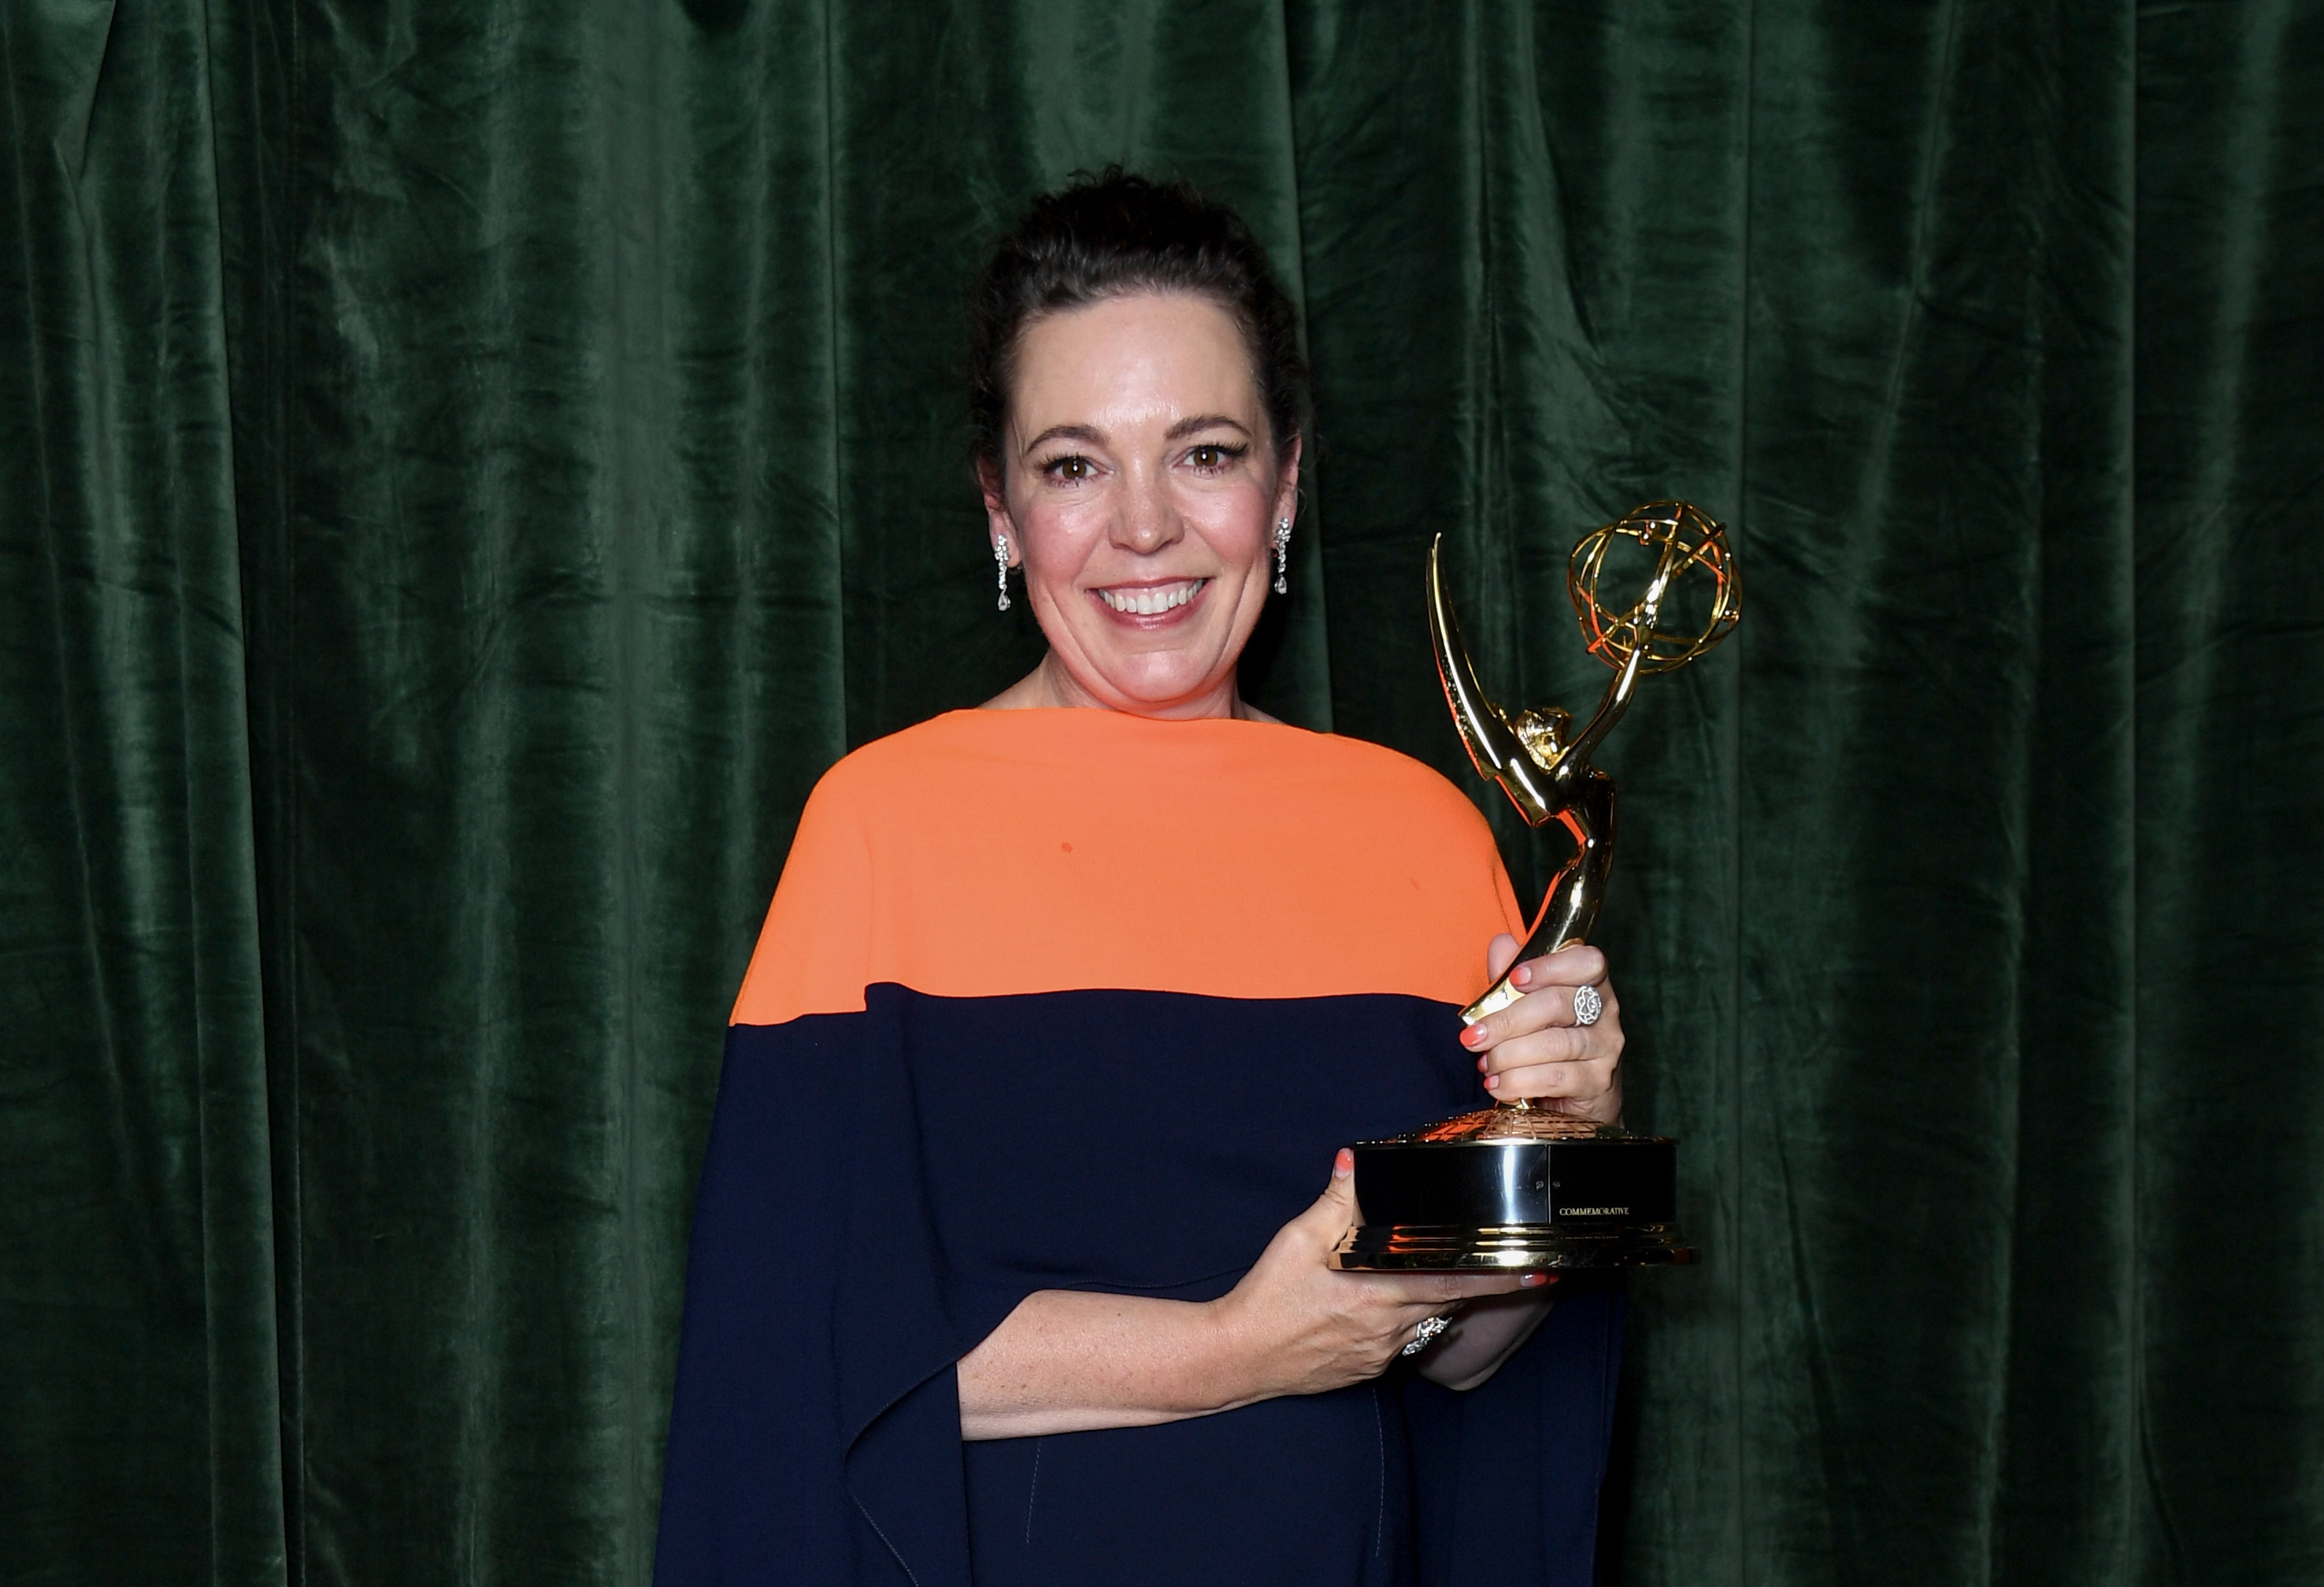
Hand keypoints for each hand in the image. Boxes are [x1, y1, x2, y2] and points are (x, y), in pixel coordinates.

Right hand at [1211, 1149, 1546, 1400]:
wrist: (1238, 1357)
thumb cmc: (1267, 1298)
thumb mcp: (1296, 1241)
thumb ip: (1334, 1202)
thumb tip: (1356, 1162)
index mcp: (1377, 1293)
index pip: (1453, 1282)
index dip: (1500, 1278)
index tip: (1538, 1270)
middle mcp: (1389, 1327)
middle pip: (1453, 1301)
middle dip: (1490, 1285)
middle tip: (1527, 1270)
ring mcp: (1381, 1351)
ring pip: (1431, 1319)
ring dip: (1450, 1298)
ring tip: (1473, 1277)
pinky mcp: (1370, 1366)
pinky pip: (1407, 1338)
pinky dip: (1415, 1317)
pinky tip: (1404, 1302)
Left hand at [1460, 936, 1622, 1121]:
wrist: (1572, 1101)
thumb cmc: (1545, 1042)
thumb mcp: (1524, 1006)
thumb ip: (1511, 976)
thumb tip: (1502, 944)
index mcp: (1591, 983)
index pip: (1588, 962)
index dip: (1550, 967)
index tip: (1514, 979)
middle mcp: (1606, 1012)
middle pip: (1557, 1004)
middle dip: (1507, 1021)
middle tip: (1473, 1036)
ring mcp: (1606, 1048)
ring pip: (1554, 1044)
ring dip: (1508, 1055)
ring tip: (1485, 1064)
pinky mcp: (1598, 1082)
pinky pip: (1554, 1077)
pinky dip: (1518, 1081)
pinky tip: (1498, 1084)